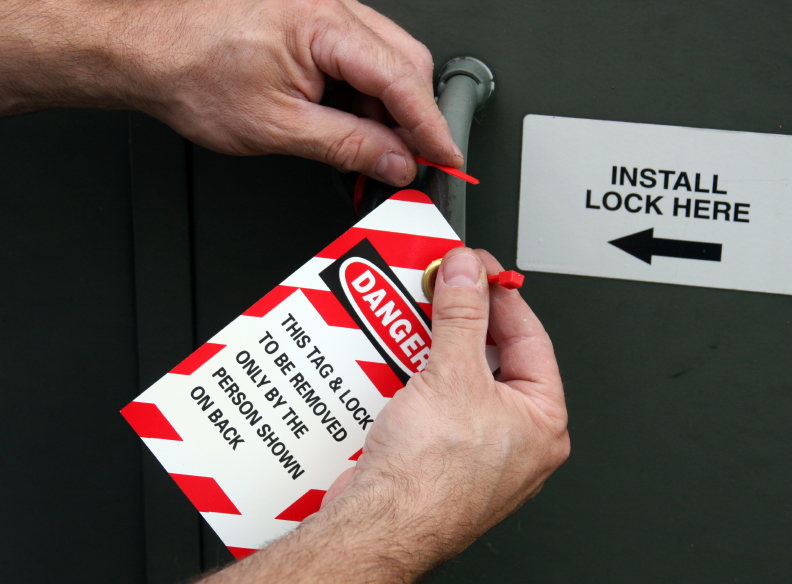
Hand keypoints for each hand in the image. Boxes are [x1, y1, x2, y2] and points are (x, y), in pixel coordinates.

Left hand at [0, 0, 461, 185]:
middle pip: (405, 63)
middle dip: (413, 117)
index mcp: (321, 24)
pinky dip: (364, 97)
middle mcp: (328, 6)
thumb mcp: (277, 127)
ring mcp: (323, 10)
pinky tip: (351, 126)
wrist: (148, 51)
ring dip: (388, 109)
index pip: (402, 79)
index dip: (430, 125)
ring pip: (387, 61)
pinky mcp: (313, 21)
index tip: (445, 157)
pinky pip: (360, 58)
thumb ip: (347, 145)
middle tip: (408, 161)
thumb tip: (396, 160)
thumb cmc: (192, 74)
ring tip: (368, 151)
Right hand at [187, 249, 568, 583]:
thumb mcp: (452, 377)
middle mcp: (513, 436)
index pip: (528, 336)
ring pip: (455, 375)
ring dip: (430, 346)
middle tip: (441, 287)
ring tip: (413, 320)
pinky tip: (395, 359)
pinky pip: (429, 397)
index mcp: (541, 422)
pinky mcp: (436, 451)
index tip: (476, 267)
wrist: (376, 528)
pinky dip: (411, 374)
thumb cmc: (429, 484)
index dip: (499, 294)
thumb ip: (463, 317)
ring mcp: (474, 445)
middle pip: (489, 354)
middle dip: (460, 320)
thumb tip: (468, 275)